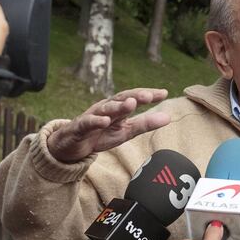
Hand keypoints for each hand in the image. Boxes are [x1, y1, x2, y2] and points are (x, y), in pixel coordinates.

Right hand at [47, 88, 170, 162]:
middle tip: (149, 95)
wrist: (71, 146)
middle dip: (135, 96)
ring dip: (118, 106)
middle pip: (120, 99)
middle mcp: (105, 108)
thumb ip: (145, 124)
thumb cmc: (100, 135)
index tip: (164, 93)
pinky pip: (87, 123)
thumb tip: (168, 117)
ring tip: (131, 104)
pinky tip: (105, 121)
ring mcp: (91, 116)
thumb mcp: (125, 132)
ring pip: (105, 109)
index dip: (148, 95)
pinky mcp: (79, 128)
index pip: (134, 97)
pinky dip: (96, 121)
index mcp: (117, 108)